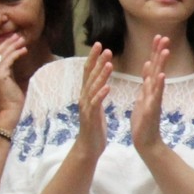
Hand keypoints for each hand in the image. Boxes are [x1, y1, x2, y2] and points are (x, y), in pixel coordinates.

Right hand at [0, 34, 25, 123]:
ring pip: (1, 55)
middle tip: (14, 35)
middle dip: (5, 43)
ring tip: (21, 39)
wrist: (11, 112)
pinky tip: (24, 50)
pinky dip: (17, 53)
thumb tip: (11, 60)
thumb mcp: (5, 82)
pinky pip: (9, 60)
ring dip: (12, 45)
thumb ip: (5, 71)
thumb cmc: (11, 100)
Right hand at [75, 43, 113, 158]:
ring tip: (109, 64)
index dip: (94, 58)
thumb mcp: (96, 108)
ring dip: (101, 75)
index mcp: (88, 95)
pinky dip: (101, 95)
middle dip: (97, 61)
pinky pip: (96, 104)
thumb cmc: (94, 128)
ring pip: (93, 88)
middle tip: (105, 47)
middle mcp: (84, 98)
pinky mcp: (91, 118)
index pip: (89, 72)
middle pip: (89, 76)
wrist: (89, 148)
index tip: (100, 45)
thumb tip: (100, 83)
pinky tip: (108, 87)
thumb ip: (97, 95)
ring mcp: (87, 108)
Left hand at [131, 35, 170, 154]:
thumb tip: (149, 71)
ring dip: (162, 65)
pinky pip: (156, 96)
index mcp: (148, 90)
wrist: (146, 142)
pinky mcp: (152, 110)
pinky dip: (158, 85)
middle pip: (157, 69)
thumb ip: (146, 87)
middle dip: (159, 53)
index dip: (154, 52)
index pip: (152, 67)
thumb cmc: (143, 123)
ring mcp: (154, 100)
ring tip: (165, 51)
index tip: (158, 37)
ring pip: (158, 79)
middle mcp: (153, 93)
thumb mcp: (142, 100)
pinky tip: (161, 76)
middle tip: (164, 37)